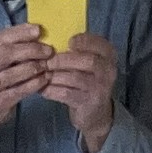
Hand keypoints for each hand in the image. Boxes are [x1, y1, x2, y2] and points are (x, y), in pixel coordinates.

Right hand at [0, 20, 49, 138]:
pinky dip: (34, 84)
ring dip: (34, 67)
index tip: (38, 30)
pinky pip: (19, 91)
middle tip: (48, 51)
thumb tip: (36, 31)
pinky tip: (44, 79)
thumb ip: (11, 43)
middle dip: (31, 50)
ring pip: (14, 73)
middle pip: (7, 53)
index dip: (21, 32)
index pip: (2, 37)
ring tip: (47, 65)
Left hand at [42, 30, 119, 152]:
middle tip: (48, 62)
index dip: (84, 41)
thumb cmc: (86, 80)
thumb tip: (51, 39)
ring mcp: (100, 88)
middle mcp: (108, 71)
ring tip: (43, 74)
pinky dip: (53, 91)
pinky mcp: (89, 103)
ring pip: (76, 78)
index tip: (69, 42)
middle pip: (88, 61)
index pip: (99, 44)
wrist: (95, 113)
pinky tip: (43, 90)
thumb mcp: (87, 63)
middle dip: (64, 59)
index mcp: (108, 56)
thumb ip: (78, 50)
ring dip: (56, 75)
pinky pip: (68, 94)